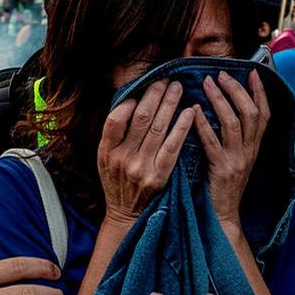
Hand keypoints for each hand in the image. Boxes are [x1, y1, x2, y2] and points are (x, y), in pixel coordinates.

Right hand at [99, 80, 194, 222]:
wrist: (126, 216)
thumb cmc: (116, 181)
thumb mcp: (104, 158)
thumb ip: (113, 134)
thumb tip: (129, 100)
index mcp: (106, 150)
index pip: (116, 118)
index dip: (131, 99)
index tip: (143, 85)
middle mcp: (122, 158)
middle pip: (140, 118)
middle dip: (155, 94)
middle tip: (166, 78)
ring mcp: (141, 168)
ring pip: (158, 128)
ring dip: (170, 104)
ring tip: (178, 87)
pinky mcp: (159, 176)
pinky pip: (172, 147)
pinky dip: (181, 127)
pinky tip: (190, 112)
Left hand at [195, 71, 270, 225]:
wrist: (223, 217)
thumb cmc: (224, 187)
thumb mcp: (236, 160)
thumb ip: (235, 139)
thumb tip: (225, 110)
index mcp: (254, 148)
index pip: (264, 115)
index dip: (260, 92)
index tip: (253, 72)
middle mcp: (250, 152)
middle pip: (251, 114)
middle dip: (237, 90)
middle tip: (222, 74)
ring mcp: (237, 161)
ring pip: (234, 123)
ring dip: (220, 100)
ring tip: (207, 84)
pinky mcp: (221, 170)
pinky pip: (213, 142)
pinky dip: (203, 124)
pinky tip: (193, 111)